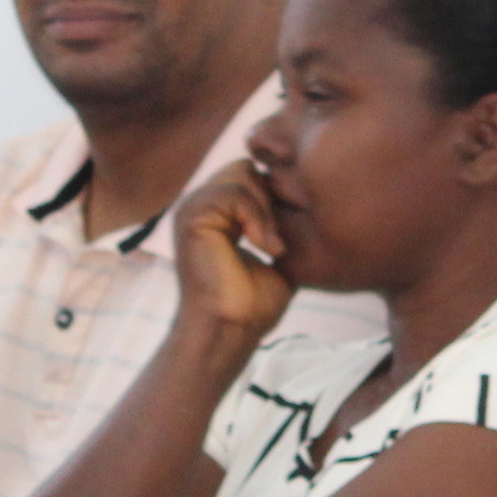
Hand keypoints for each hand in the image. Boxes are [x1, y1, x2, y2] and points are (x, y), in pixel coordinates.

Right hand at [168, 159, 297, 343]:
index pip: (249, 175)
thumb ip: (279, 224)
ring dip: (265, 209)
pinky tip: (265, 246)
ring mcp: (192, 209)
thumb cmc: (253, 304)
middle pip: (245, 167)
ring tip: (272, 245)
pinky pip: (234, 193)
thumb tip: (303, 204)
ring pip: (241, 172)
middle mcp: (200, 206)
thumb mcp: (275, 253)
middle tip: (277, 239)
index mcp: (215, 213)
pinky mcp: (192, 217)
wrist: (231, 329)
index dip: (275, 197)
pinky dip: (257, 218)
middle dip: (270, 197)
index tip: (283, 238)